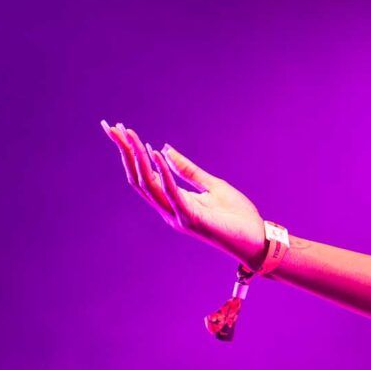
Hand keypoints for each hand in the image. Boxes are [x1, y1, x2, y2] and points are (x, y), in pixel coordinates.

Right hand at [102, 120, 266, 266]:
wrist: (257, 241)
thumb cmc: (237, 216)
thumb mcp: (213, 186)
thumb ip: (188, 170)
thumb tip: (165, 149)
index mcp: (173, 201)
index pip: (144, 175)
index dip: (130, 153)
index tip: (120, 131)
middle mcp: (169, 209)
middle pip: (139, 178)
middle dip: (126, 152)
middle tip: (113, 128)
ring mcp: (177, 215)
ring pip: (148, 185)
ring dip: (138, 159)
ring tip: (131, 136)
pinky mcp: (191, 219)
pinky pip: (172, 193)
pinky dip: (163, 173)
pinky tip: (155, 153)